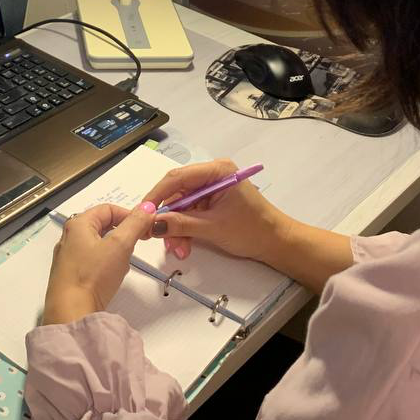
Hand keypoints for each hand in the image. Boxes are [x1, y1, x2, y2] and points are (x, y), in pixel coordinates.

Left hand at [41, 202, 155, 324]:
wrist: (71, 313)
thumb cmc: (93, 275)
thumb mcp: (120, 245)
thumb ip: (135, 223)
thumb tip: (148, 206)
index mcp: (77, 224)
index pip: (108, 209)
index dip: (129, 215)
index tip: (144, 228)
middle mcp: (69, 238)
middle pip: (102, 226)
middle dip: (123, 234)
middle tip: (135, 246)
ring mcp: (67, 258)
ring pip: (98, 245)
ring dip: (115, 250)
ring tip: (123, 264)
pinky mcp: (69, 276)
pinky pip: (92, 262)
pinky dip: (105, 264)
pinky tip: (111, 277)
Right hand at [141, 159, 292, 263]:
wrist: (277, 244)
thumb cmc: (252, 230)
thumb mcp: (212, 227)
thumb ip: (181, 224)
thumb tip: (152, 224)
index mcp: (217, 170)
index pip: (177, 178)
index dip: (157, 196)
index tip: (143, 213)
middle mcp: (212, 175)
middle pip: (177, 193)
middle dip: (168, 218)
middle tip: (159, 239)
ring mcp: (212, 189)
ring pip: (182, 206)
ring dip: (176, 228)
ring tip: (179, 249)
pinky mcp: (212, 202)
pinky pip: (190, 213)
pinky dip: (185, 229)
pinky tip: (185, 245)